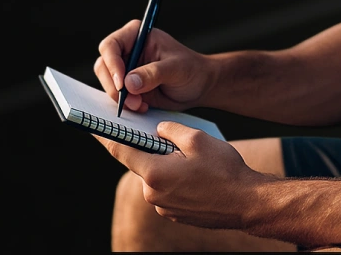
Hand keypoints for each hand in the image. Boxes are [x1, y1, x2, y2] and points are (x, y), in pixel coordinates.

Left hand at [93, 122, 269, 230]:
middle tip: (165, 137)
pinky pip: (167, 190)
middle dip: (150, 149)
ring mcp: (164, 207)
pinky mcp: (175, 214)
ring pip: (156, 176)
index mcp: (154, 173)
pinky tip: (196, 174)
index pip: (120, 151)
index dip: (105, 136)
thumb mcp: (196, 138)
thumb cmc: (225, 170)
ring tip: (192, 159)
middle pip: (142, 163)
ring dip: (166, 165)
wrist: (248, 203)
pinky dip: (175, 179)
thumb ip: (169, 130)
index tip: (92, 126)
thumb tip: (157, 129)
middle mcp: (153, 194)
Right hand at [94, 22, 211, 112]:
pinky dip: (124, 105)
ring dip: (120, 98)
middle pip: (104, 65)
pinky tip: (142, 107)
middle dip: (114, 86)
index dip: (112, 64)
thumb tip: (129, 83)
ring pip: (107, 82)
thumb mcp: (176, 69)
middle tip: (132, 101)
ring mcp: (125, 68)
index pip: (111, 45)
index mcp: (136, 35)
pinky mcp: (127, 86)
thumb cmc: (191, 70)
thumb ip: (153, 74)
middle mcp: (127, 50)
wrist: (199, 86)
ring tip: (140, 105)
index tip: (122, 84)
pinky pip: (115, 96)